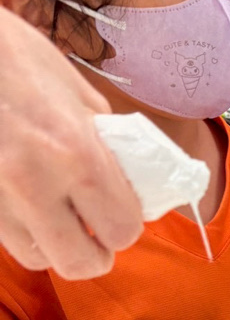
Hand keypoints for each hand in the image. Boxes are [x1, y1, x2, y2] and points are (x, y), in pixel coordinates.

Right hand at [0, 8, 142, 279]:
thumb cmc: (14, 56)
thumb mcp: (76, 93)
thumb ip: (105, 143)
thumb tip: (127, 180)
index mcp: (76, 154)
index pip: (122, 229)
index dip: (126, 224)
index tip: (121, 211)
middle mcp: (34, 184)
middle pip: (81, 263)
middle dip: (96, 251)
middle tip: (96, 229)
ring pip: (38, 258)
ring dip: (56, 245)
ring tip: (57, 215)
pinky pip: (7, 238)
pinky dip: (23, 229)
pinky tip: (25, 200)